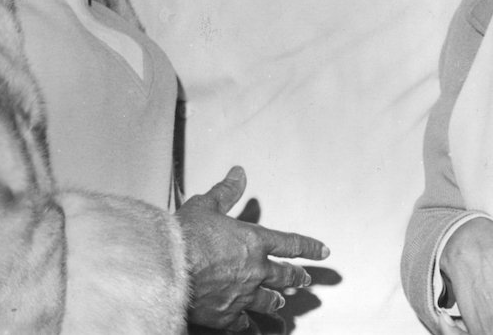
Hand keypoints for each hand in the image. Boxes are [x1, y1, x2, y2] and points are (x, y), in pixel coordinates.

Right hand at [176, 166, 328, 330]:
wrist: (169, 267)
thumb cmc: (186, 235)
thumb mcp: (207, 205)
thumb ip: (226, 191)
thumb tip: (239, 173)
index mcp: (254, 241)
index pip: (291, 243)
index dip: (310, 247)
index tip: (323, 252)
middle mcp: (255, 270)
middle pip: (284, 276)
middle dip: (297, 277)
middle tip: (305, 280)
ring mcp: (243, 295)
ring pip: (268, 301)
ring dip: (276, 301)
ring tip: (280, 303)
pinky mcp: (227, 315)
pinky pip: (245, 324)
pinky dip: (250, 325)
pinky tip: (252, 328)